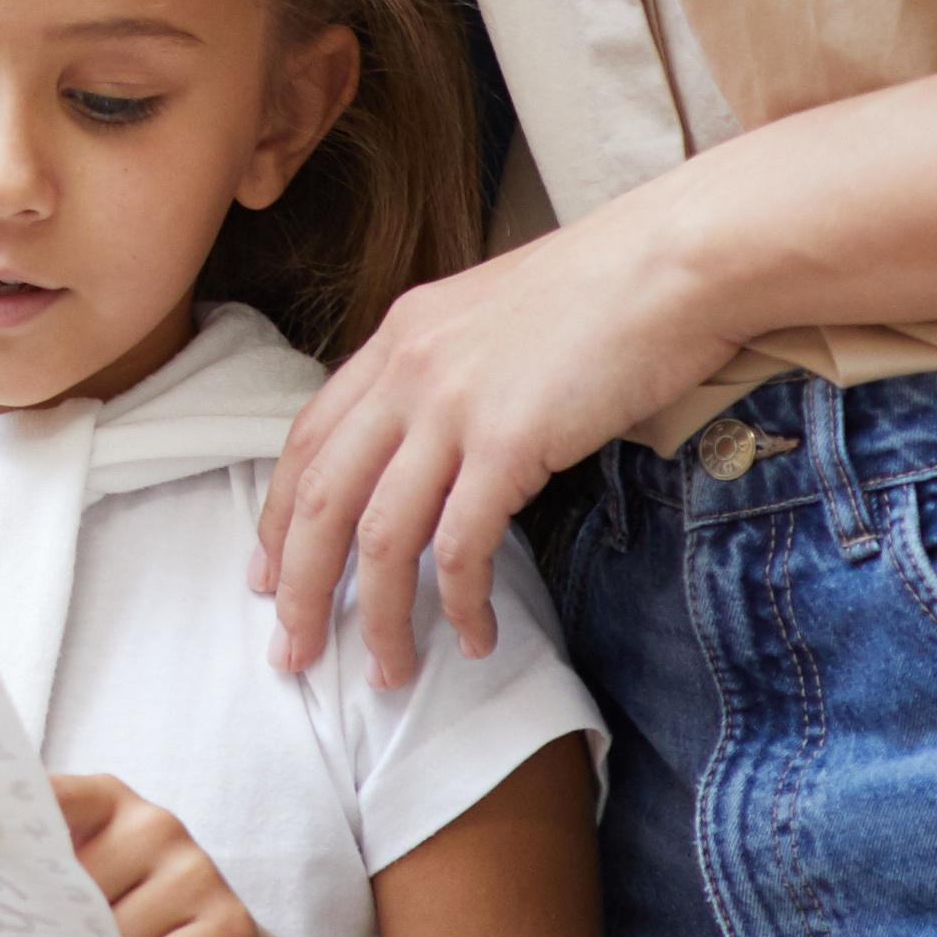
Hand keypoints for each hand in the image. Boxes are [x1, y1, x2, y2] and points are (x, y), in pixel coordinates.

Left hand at [54, 775, 311, 936]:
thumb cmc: (134, 918)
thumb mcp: (90, 878)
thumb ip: (48, 869)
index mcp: (107, 798)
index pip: (50, 799)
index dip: (7, 825)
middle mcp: (155, 822)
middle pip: (75, 886)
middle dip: (58, 926)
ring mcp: (197, 869)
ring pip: (114, 935)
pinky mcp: (228, 924)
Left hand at [253, 199, 734, 686]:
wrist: (668, 265)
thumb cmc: (598, 296)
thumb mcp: (486, 321)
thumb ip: (444, 373)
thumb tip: (432, 445)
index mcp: (394, 340)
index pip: (307, 442)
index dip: (280, 516)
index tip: (268, 575)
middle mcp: (404, 372)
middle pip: (320, 498)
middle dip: (299, 585)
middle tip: (294, 652)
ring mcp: (451, 407)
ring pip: (379, 535)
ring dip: (379, 616)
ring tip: (387, 671)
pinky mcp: (510, 442)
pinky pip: (461, 544)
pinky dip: (460, 602)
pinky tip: (475, 636)